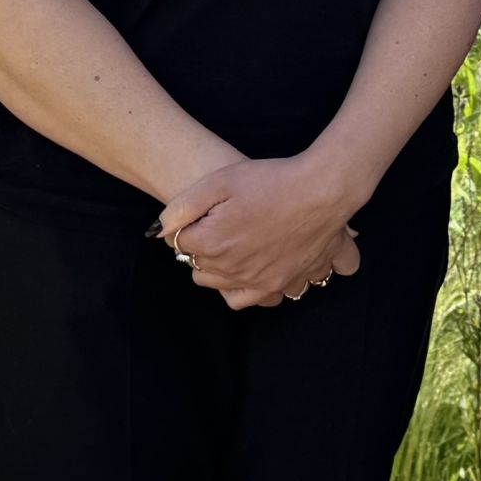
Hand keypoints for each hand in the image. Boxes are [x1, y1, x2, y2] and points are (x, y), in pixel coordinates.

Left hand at [159, 155, 365, 309]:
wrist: (322, 191)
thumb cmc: (271, 181)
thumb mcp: (219, 181)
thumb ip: (182, 207)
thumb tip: (159, 231)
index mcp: (213, 243)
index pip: (181, 245)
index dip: (191, 226)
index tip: (206, 213)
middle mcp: (233, 269)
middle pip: (200, 270)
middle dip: (203, 251)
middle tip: (220, 228)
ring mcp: (259, 281)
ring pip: (223, 288)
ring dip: (222, 272)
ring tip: (235, 247)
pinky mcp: (282, 285)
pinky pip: (255, 299)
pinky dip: (249, 289)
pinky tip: (254, 268)